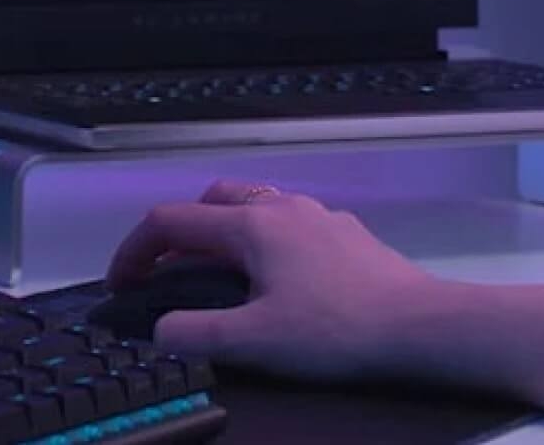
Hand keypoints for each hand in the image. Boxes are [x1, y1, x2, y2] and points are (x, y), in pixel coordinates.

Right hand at [106, 180, 445, 384]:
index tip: (122, 283)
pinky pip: (291, 224)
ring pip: (255, 207)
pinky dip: (267, 243)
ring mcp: (318, 216)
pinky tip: (283, 282)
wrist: (421, 326)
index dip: (136, 251)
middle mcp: (281, 207)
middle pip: (212, 201)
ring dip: (226, 232)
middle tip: (171, 272)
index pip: (172, 222)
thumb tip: (160, 329)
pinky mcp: (347, 235)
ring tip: (223, 276)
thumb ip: (197, 334)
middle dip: (182, 231)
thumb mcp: (256, 342)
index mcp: (250, 226)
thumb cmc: (336, 330)